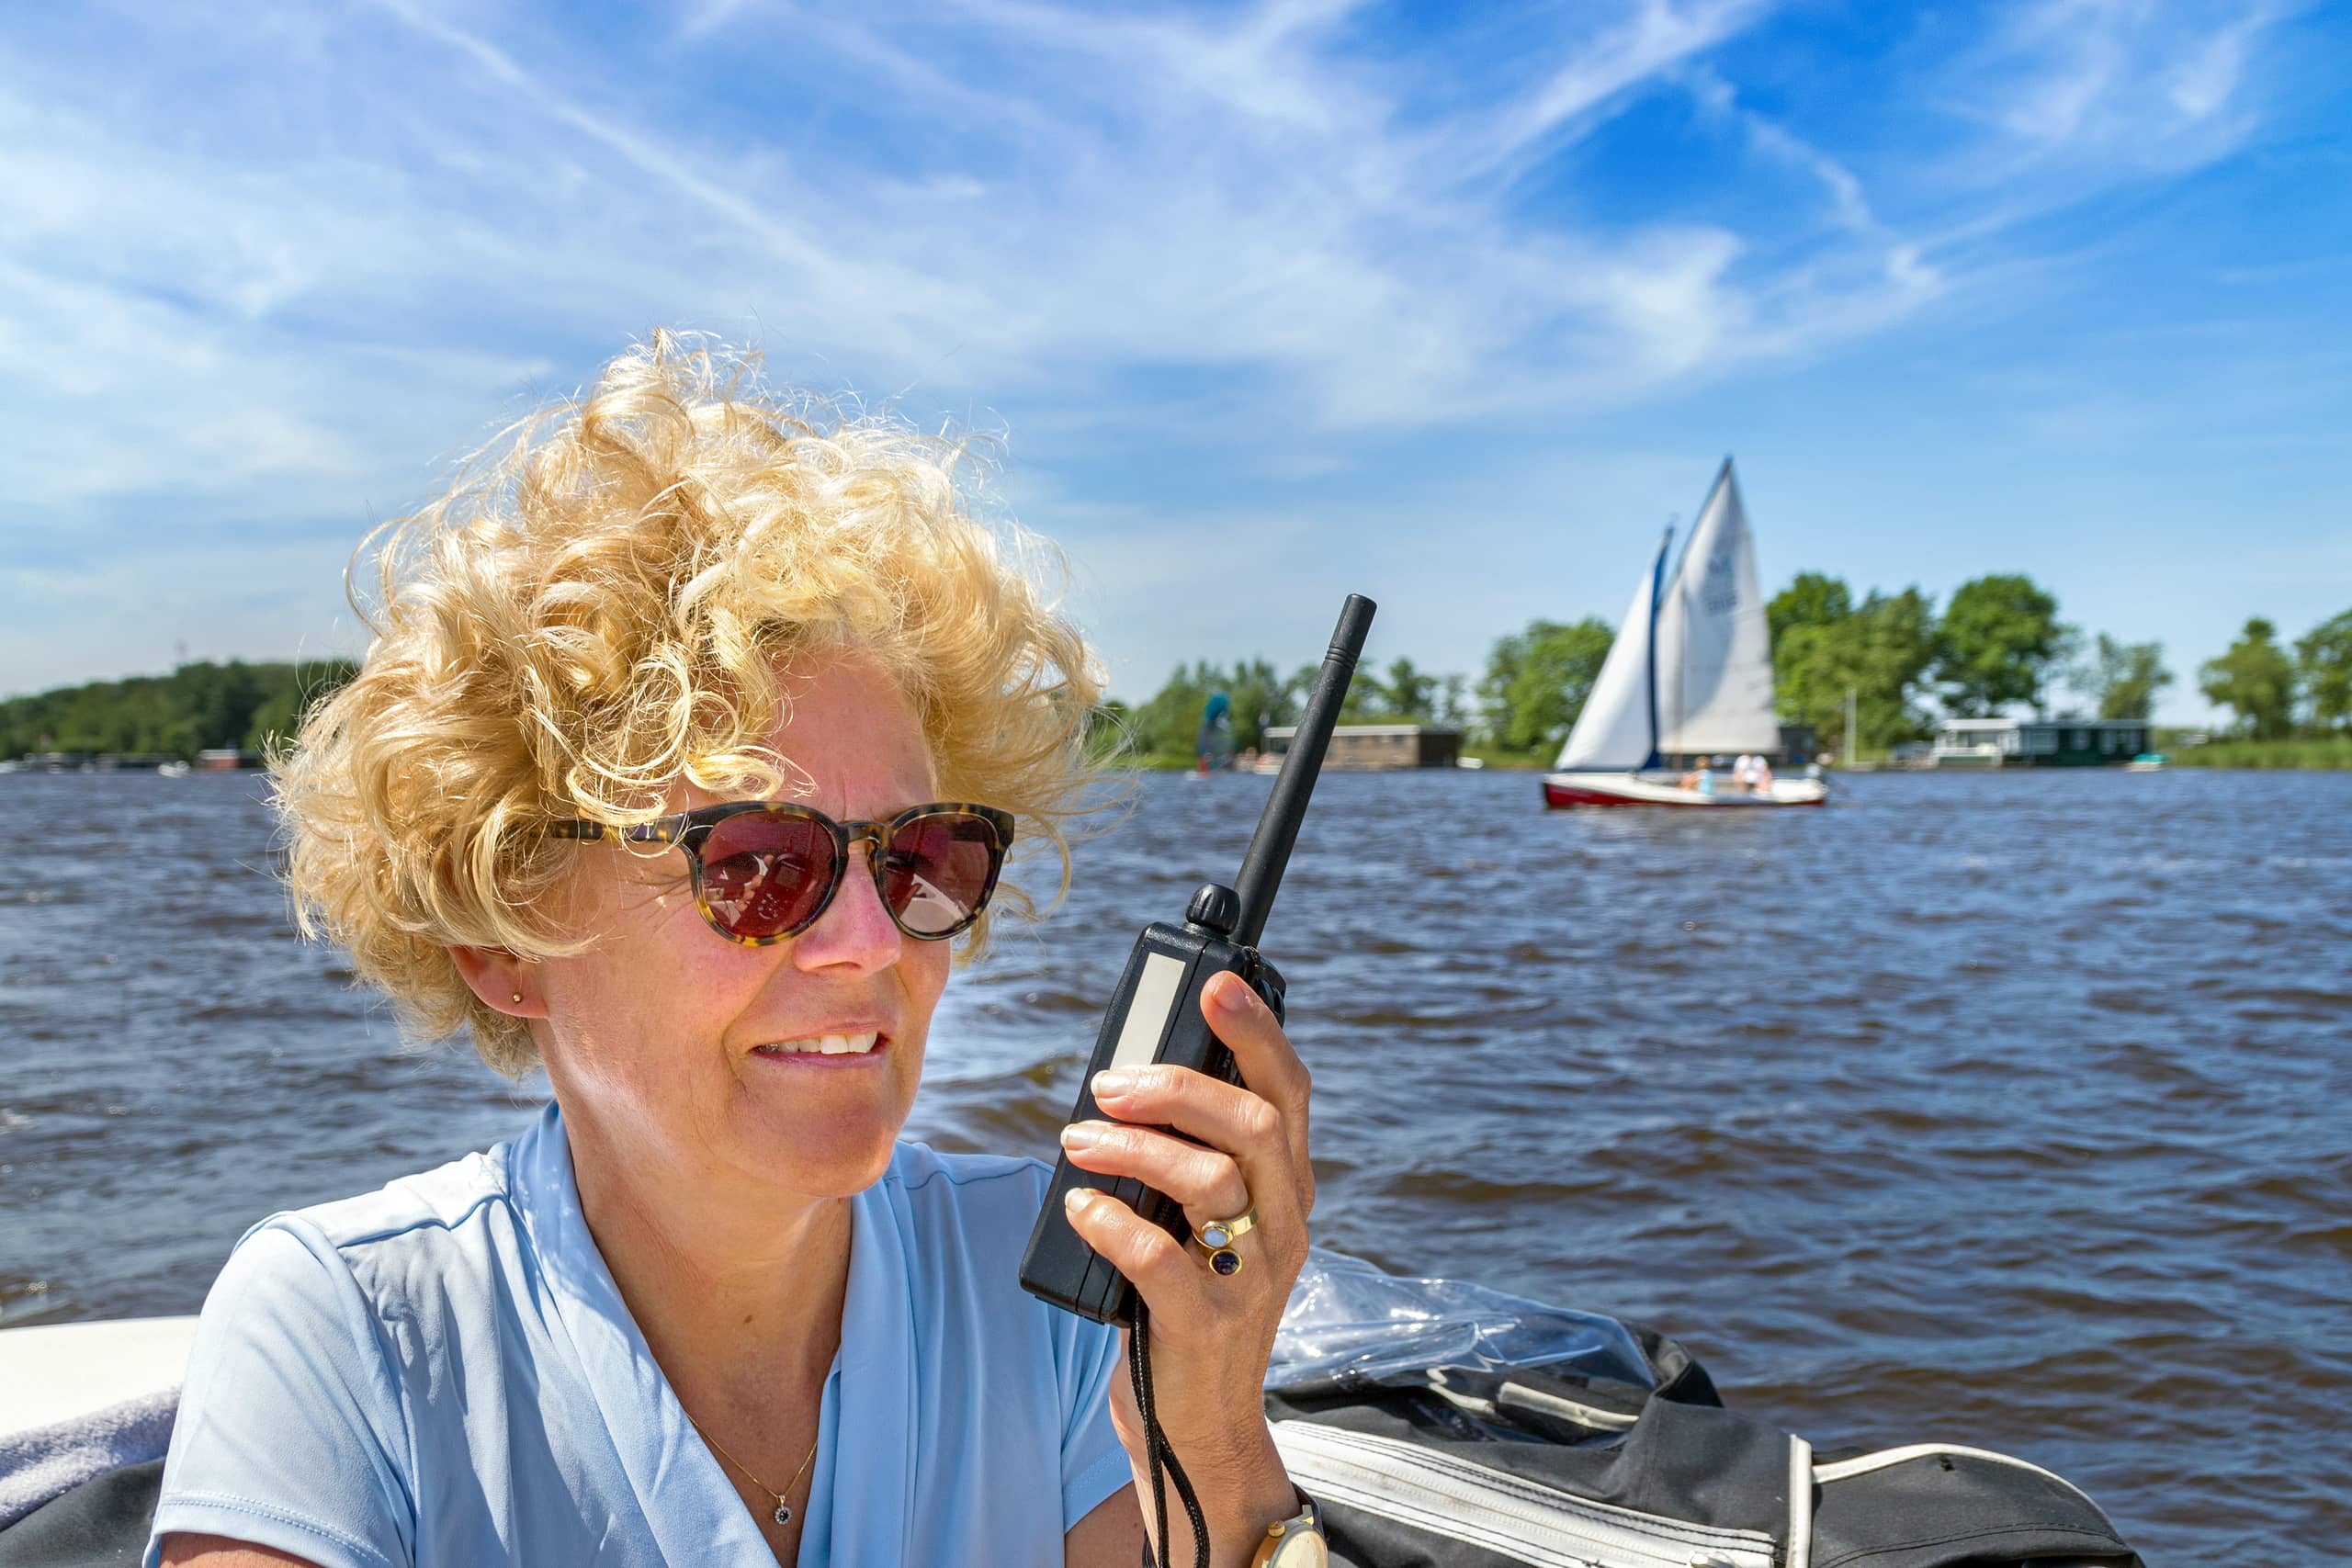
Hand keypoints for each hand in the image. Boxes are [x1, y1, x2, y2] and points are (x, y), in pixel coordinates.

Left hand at [1058, 969, 1312, 1566]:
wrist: (1199, 1431)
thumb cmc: (1185, 1304)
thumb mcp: (1202, 1221)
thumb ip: (1188, 1157)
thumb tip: (1128, 1080)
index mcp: (1286, 1186)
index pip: (1288, 1090)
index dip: (1257, 1030)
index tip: (1216, 984)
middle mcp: (1283, 1222)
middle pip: (1251, 1123)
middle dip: (1177, 1087)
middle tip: (1107, 1082)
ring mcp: (1252, 1275)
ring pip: (1210, 1180)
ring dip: (1134, 1148)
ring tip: (1077, 1140)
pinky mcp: (1207, 1326)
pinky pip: (1162, 1259)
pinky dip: (1114, 1221)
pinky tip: (1080, 1207)